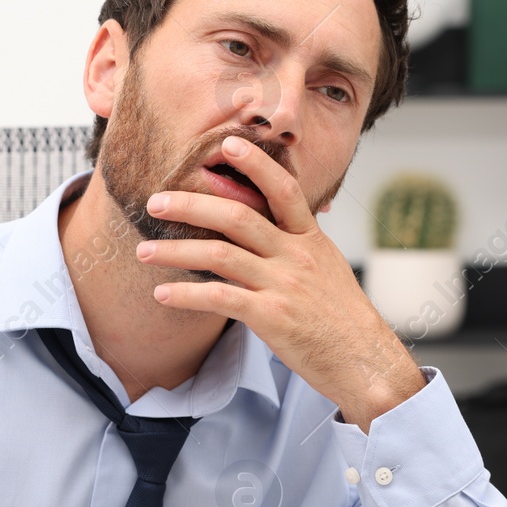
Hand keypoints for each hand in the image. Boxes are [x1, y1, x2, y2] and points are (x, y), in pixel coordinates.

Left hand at [135, 135, 423, 431]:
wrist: (364, 362)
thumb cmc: (342, 319)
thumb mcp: (328, 269)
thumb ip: (299, 244)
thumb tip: (279, 223)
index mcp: (311, 240)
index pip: (284, 189)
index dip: (256, 164)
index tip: (226, 145)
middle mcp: (296, 256)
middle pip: (238, 217)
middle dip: (192, 204)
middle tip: (155, 201)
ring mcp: (283, 285)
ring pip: (220, 255)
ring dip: (175, 250)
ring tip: (142, 251)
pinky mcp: (272, 317)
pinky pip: (220, 298)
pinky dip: (186, 294)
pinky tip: (161, 293)